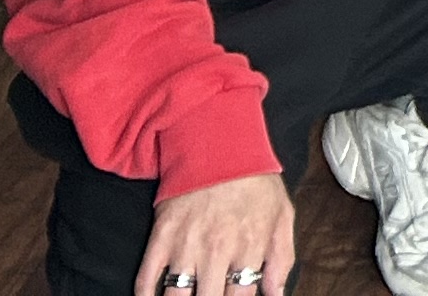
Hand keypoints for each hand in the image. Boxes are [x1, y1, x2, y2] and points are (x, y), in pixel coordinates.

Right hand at [138, 170, 291, 295]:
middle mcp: (216, 251)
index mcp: (248, 247)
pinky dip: (146, 295)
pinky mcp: (161, 237)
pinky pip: (146, 279)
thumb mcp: (281, 215)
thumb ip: (282, 258)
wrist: (218, 146)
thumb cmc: (254, 182)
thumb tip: (276, 294)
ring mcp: (185, 246)